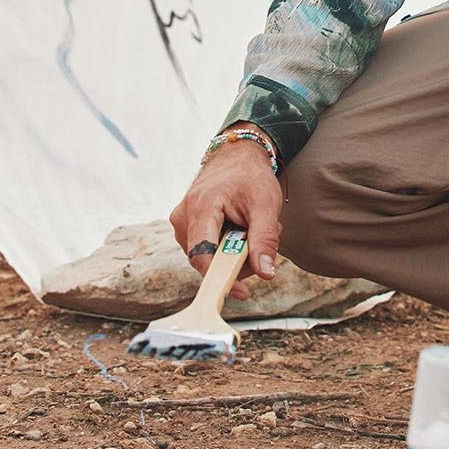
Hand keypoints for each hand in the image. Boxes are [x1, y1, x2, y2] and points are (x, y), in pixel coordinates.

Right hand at [169, 134, 283, 299]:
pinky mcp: (187, 226)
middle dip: (239, 259)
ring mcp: (182, 222)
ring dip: (235, 251)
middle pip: (208, 260)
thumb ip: (264, 239)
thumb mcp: (265, 205)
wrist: (237, 156)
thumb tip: (266, 273)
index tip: (243, 292)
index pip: (202, 256)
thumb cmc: (251, 177)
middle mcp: (183, 217)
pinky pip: (207, 249)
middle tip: (263, 240)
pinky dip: (227, 245)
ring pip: (209, 257)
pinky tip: (241, 228)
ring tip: (252, 228)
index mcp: (200, 209)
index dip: (222, 279)